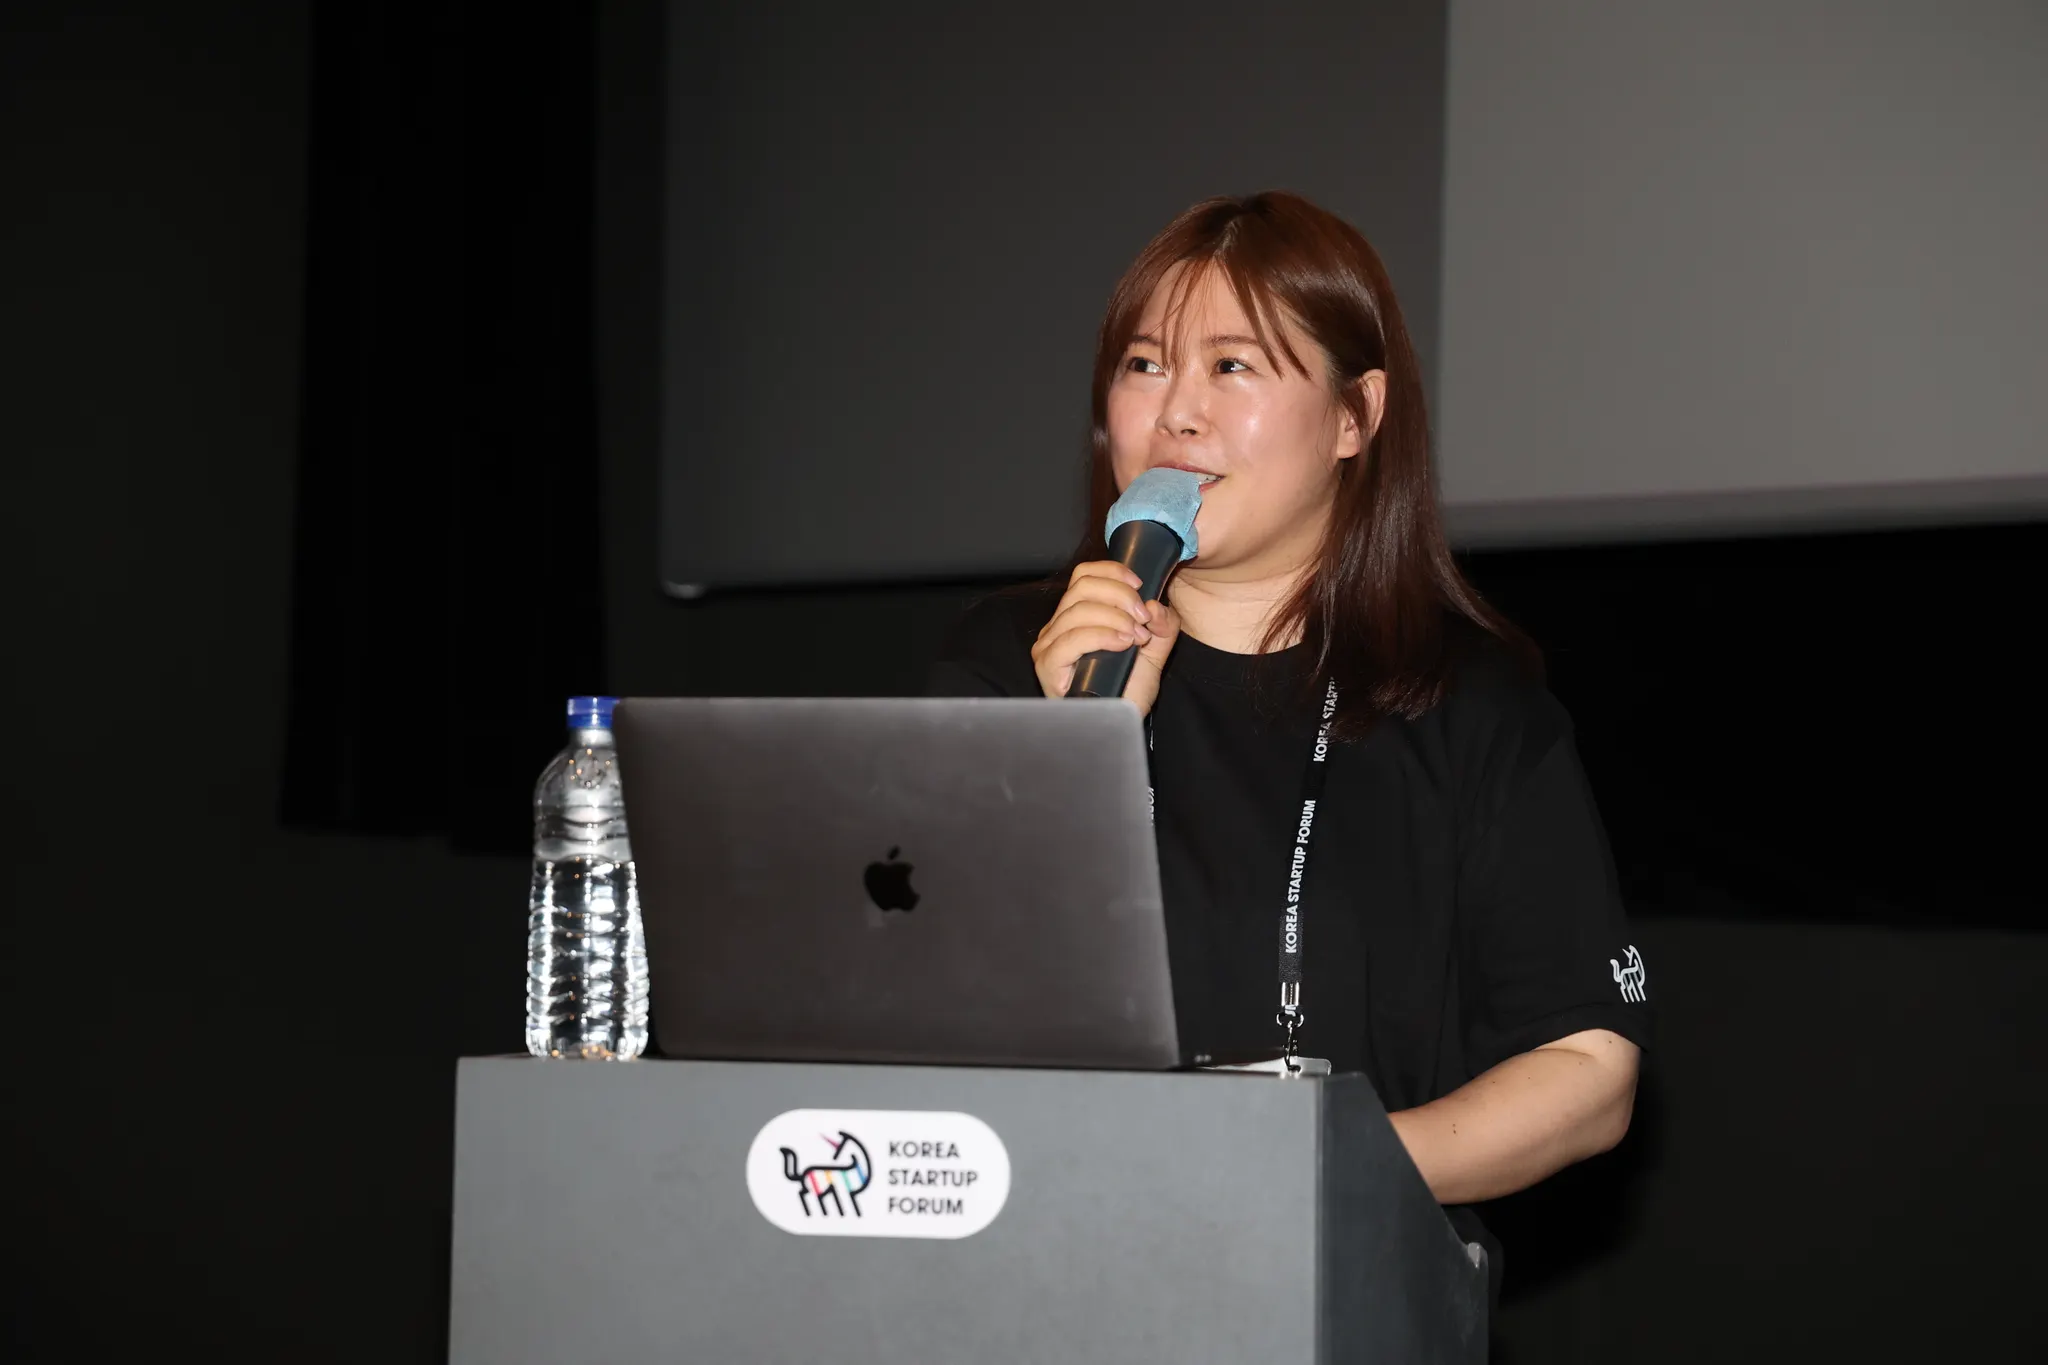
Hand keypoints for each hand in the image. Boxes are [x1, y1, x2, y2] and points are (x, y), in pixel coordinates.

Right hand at [1031, 561, 1181, 715]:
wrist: (1119, 724)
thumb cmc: (1127, 689)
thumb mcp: (1154, 650)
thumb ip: (1162, 625)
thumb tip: (1154, 605)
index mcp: (1077, 615)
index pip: (1084, 575)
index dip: (1113, 572)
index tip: (1141, 585)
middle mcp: (1058, 626)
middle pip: (1083, 587)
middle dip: (1120, 596)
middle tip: (1143, 618)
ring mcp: (1050, 645)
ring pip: (1079, 610)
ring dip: (1116, 618)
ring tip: (1137, 637)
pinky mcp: (1048, 666)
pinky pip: (1071, 639)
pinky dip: (1101, 635)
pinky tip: (1122, 644)